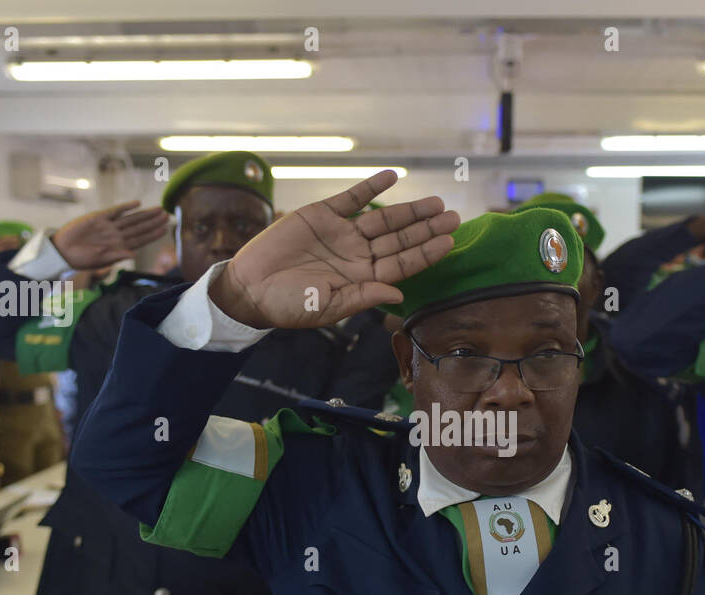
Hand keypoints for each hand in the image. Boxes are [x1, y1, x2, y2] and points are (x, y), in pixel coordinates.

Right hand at [51, 201, 169, 269]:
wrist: (63, 250)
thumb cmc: (81, 259)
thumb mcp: (100, 260)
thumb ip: (117, 255)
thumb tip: (134, 254)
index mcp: (119, 246)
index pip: (141, 239)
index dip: (153, 234)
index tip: (165, 229)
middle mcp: (116, 235)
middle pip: (139, 227)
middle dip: (153, 221)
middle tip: (167, 215)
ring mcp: (108, 226)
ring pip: (131, 218)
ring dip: (144, 214)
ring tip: (158, 209)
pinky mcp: (98, 217)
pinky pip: (115, 211)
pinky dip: (126, 207)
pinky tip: (137, 203)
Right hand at [210, 170, 458, 329]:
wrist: (250, 287)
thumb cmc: (287, 305)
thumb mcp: (327, 307)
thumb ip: (362, 297)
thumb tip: (398, 293)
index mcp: (363, 279)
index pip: (402, 265)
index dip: (425, 253)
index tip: (449, 242)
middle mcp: (358, 255)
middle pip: (400, 240)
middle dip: (427, 229)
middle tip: (454, 217)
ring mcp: (342, 234)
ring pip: (384, 219)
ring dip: (409, 210)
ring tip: (435, 202)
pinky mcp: (323, 215)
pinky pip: (353, 197)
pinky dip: (372, 187)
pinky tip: (393, 177)